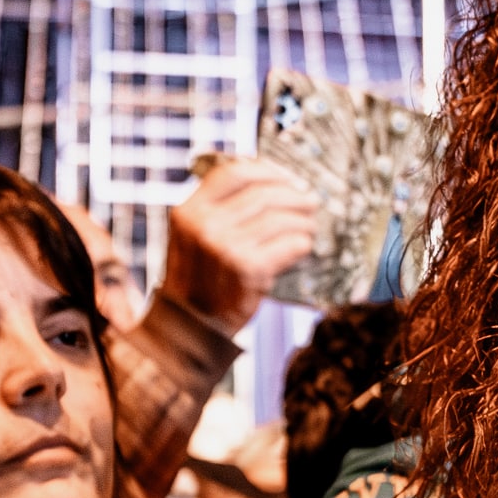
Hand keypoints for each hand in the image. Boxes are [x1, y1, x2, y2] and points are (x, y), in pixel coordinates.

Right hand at [155, 157, 318, 334]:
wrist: (191, 326)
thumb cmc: (199, 278)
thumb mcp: (192, 236)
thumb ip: (217, 209)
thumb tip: (271, 182)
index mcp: (187, 211)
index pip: (234, 173)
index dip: (267, 171)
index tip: (287, 178)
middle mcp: (204, 225)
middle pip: (263, 193)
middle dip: (294, 196)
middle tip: (310, 202)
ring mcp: (226, 247)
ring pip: (281, 218)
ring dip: (303, 221)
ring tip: (309, 226)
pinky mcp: (249, 269)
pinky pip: (290, 244)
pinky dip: (303, 244)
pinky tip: (304, 247)